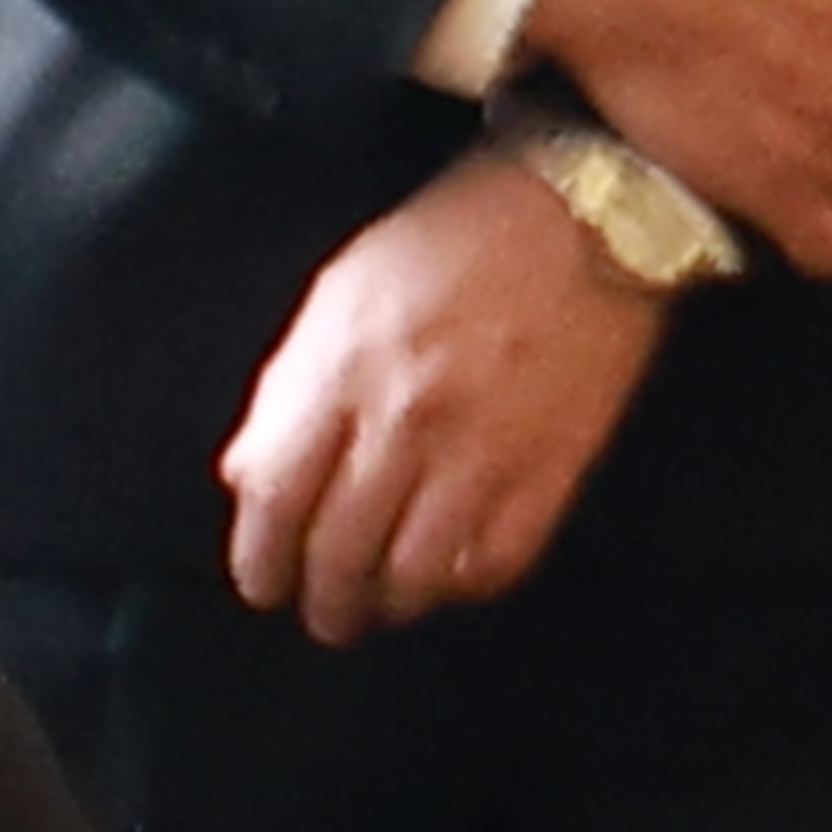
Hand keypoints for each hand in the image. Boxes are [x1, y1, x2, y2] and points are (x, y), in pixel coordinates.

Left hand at [220, 149, 663, 642]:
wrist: (582, 215)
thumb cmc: (448, 245)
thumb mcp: (339, 295)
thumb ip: (289, 389)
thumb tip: (249, 477)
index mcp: (342, 372)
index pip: (276, 496)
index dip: (260, 559)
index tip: (262, 584)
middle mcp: (406, 421)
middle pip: (341, 550)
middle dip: (323, 601)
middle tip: (324, 616)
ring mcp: (482, 450)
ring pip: (417, 572)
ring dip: (390, 605)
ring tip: (382, 608)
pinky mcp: (552, 468)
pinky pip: (497, 560)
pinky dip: (465, 583)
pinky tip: (449, 577)